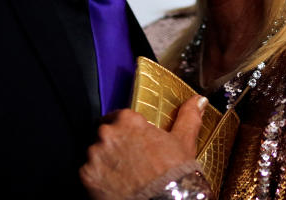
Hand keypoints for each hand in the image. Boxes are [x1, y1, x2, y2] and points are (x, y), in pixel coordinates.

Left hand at [80, 95, 207, 199]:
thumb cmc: (173, 173)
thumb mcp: (183, 141)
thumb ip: (188, 116)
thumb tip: (198, 100)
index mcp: (128, 120)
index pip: (120, 117)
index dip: (127, 129)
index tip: (134, 139)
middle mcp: (107, 134)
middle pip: (105, 134)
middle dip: (115, 145)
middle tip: (131, 159)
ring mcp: (95, 155)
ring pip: (95, 154)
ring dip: (105, 161)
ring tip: (123, 174)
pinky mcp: (87, 176)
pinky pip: (88, 173)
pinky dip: (98, 178)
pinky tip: (114, 184)